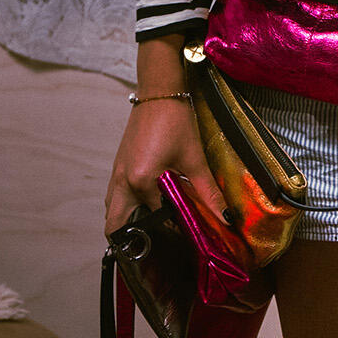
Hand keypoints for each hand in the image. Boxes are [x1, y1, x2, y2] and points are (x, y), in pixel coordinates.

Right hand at [105, 43, 226, 239]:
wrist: (159, 91)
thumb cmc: (175, 121)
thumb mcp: (194, 159)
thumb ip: (208, 193)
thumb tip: (225, 218)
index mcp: (140, 181)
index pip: (152, 219)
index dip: (168, 231)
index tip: (181, 239)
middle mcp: (122, 180)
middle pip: (114, 223)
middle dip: (128, 239)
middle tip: (153, 246)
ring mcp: (116, 172)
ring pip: (112, 209)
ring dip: (125, 221)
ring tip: (150, 228)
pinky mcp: (118, 164)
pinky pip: (114, 195)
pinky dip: (125, 205)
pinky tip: (147, 204)